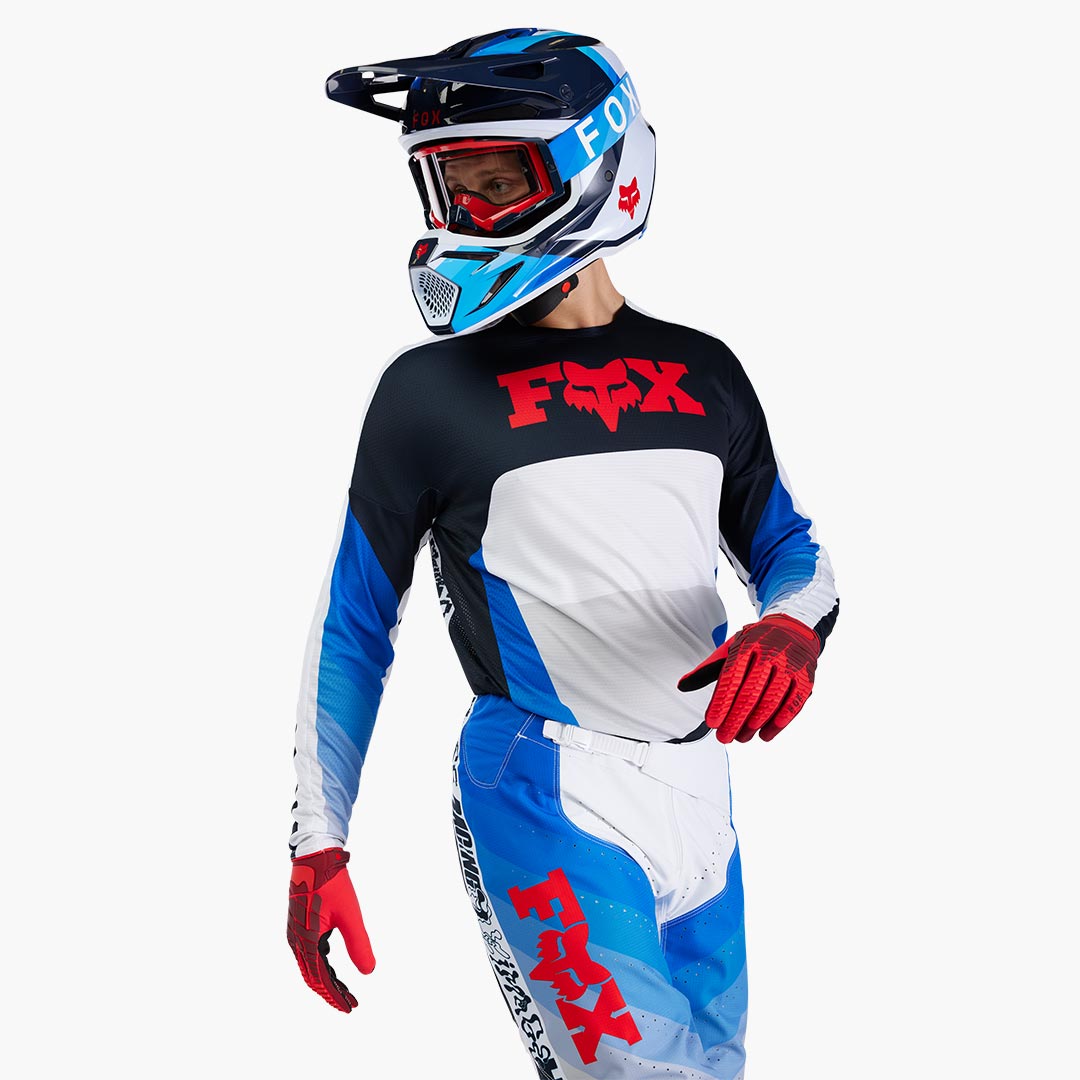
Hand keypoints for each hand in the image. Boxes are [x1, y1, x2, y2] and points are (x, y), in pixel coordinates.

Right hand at [287, 847, 374, 1011]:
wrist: (315, 857)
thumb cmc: (332, 883)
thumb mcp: (350, 914)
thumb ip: (359, 944)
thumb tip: (369, 972)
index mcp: (306, 940)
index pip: (320, 979)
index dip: (334, 996)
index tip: (349, 1007)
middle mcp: (296, 939)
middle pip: (312, 976)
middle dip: (331, 992)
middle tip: (350, 1003)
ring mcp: (295, 932)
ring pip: (310, 965)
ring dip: (326, 979)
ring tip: (344, 990)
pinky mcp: (299, 924)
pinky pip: (308, 951)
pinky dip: (321, 963)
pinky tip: (331, 965)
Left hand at [677, 614, 820, 742]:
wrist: (793, 628)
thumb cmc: (756, 643)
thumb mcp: (731, 649)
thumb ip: (708, 669)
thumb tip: (682, 685)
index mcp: (747, 645)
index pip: (731, 677)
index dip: (721, 702)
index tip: (711, 722)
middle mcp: (770, 654)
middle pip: (751, 692)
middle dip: (735, 719)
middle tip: (723, 737)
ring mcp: (790, 666)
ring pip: (772, 700)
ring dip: (754, 724)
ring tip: (741, 738)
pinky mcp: (806, 678)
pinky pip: (793, 704)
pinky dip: (779, 723)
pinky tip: (765, 735)